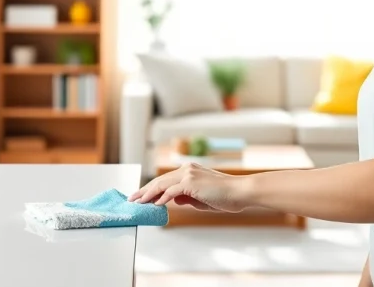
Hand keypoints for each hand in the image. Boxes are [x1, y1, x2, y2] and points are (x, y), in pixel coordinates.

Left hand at [128, 162, 249, 212]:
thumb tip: (172, 200)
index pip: (165, 180)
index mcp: (190, 171)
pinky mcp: (191, 182)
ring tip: (138, 202)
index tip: (141, 196)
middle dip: (144, 190)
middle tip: (133, 199)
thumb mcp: (201, 198)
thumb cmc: (226, 196)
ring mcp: (189, 174)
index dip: (152, 188)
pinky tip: (154, 204)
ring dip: (148, 194)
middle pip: (160, 180)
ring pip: (162, 184)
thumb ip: (186, 198)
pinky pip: (171, 191)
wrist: (241, 192)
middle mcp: (187, 169)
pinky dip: (161, 198)